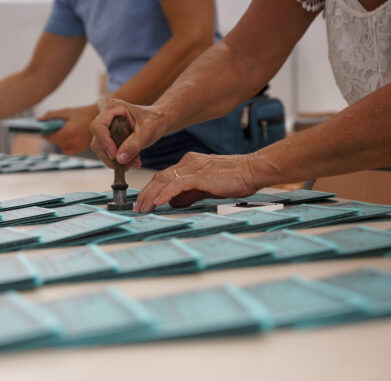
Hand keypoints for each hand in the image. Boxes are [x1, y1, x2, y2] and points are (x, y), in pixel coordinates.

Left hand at [39, 105, 97, 154]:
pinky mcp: (82, 148)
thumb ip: (52, 115)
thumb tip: (39, 120)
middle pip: (55, 142)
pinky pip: (69, 149)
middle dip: (53, 135)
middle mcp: (74, 141)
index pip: (50, 137)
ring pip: (62, 146)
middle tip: (57, 127)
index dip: (45, 133)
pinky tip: (71, 135)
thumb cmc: (84, 113)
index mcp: (69, 132)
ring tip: (66, 130)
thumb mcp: (67, 112)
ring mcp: (79, 146)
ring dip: (60, 140)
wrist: (101, 117)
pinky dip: (67, 143)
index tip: (44, 128)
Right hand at [90, 99, 166, 168]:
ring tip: (132, 164)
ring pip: (100, 149)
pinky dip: (117, 160)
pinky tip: (130, 162)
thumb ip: (134, 145)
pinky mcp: (109, 137)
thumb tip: (119, 159)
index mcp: (114, 108)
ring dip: (114, 161)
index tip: (115, 156)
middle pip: (97, 140)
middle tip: (126, 165)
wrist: (159, 121)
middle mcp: (107, 117)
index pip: (98, 126)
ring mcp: (107, 127)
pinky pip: (106, 152)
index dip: (104, 142)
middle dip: (110, 156)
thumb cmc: (155, 120)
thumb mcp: (148, 131)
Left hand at [134, 152, 258, 212]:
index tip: (143, 202)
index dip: (151, 189)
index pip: (164, 176)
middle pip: (159, 177)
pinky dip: (165, 193)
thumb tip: (173, 202)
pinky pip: (177, 184)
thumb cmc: (235, 179)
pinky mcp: (200, 175)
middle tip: (137, 208)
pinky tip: (158, 202)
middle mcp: (189, 162)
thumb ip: (190, 193)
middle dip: (146, 193)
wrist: (253, 170)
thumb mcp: (207, 187)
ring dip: (151, 195)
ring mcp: (194, 167)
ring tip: (142, 208)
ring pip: (164, 179)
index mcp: (190, 163)